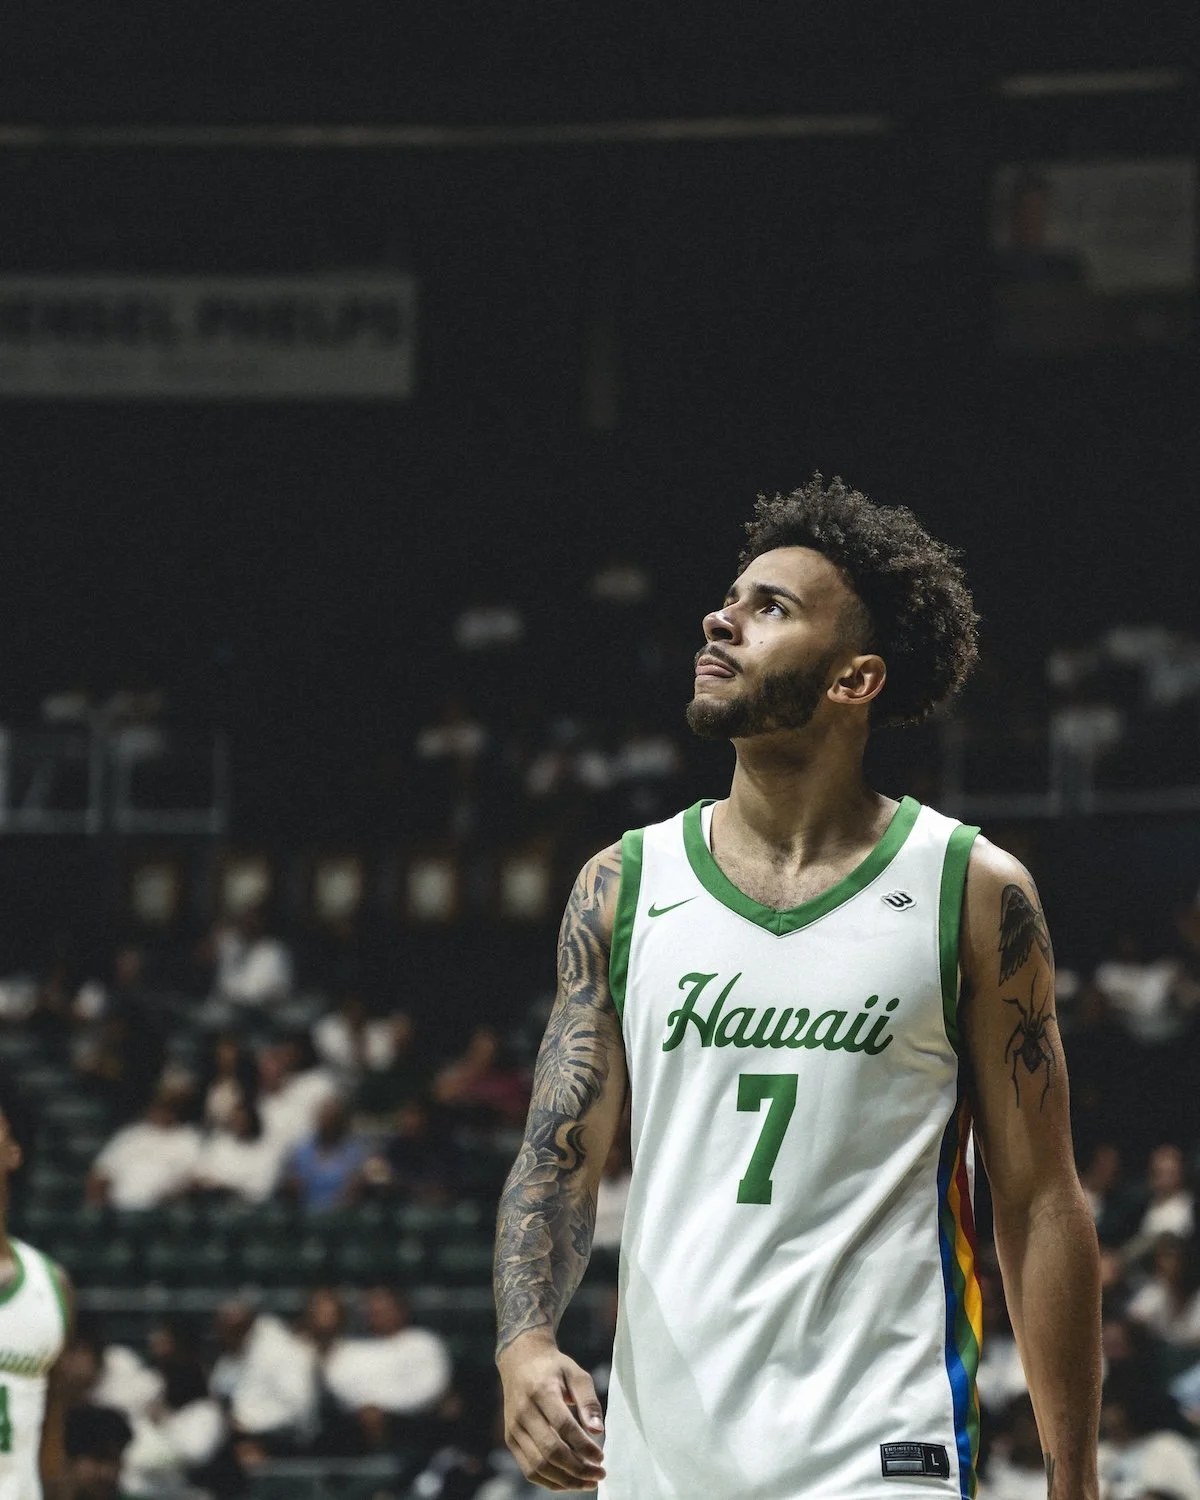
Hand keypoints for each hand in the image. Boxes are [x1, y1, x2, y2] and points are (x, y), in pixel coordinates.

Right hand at [497, 1331, 605, 1491]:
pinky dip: (550, 1481)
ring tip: (588, 1482)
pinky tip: (569, 1482)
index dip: (584, 1446)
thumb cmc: (553, 1368)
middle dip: (578, 1468)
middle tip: (599, 1474)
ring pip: (538, 1466)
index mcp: (541, 1391)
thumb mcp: (576, 1373)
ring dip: (566, 1480)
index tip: (601, 1457)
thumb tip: (598, 1431)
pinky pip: (529, 1470)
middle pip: (551, 1450)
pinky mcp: (510, 1440)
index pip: (564, 1426)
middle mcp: (524, 1412)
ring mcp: (514, 1428)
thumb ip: (588, 1401)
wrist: (520, 1361)